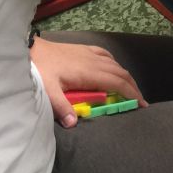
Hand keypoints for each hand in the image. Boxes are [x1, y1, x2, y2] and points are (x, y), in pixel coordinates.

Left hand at [30, 37, 145, 128]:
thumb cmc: (40, 69)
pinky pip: (106, 55)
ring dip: (125, 76)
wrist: (30, 48)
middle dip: (133, 87)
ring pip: (115, 64)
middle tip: (140, 101)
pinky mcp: (84, 49)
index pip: (117, 83)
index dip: (131, 93)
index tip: (141, 105)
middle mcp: (94, 61)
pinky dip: (114, 63)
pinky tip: (113, 67)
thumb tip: (73, 124)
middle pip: (121, 73)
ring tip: (130, 88)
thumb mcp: (47, 90)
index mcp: (89, 72)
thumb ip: (61, 107)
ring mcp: (90, 53)